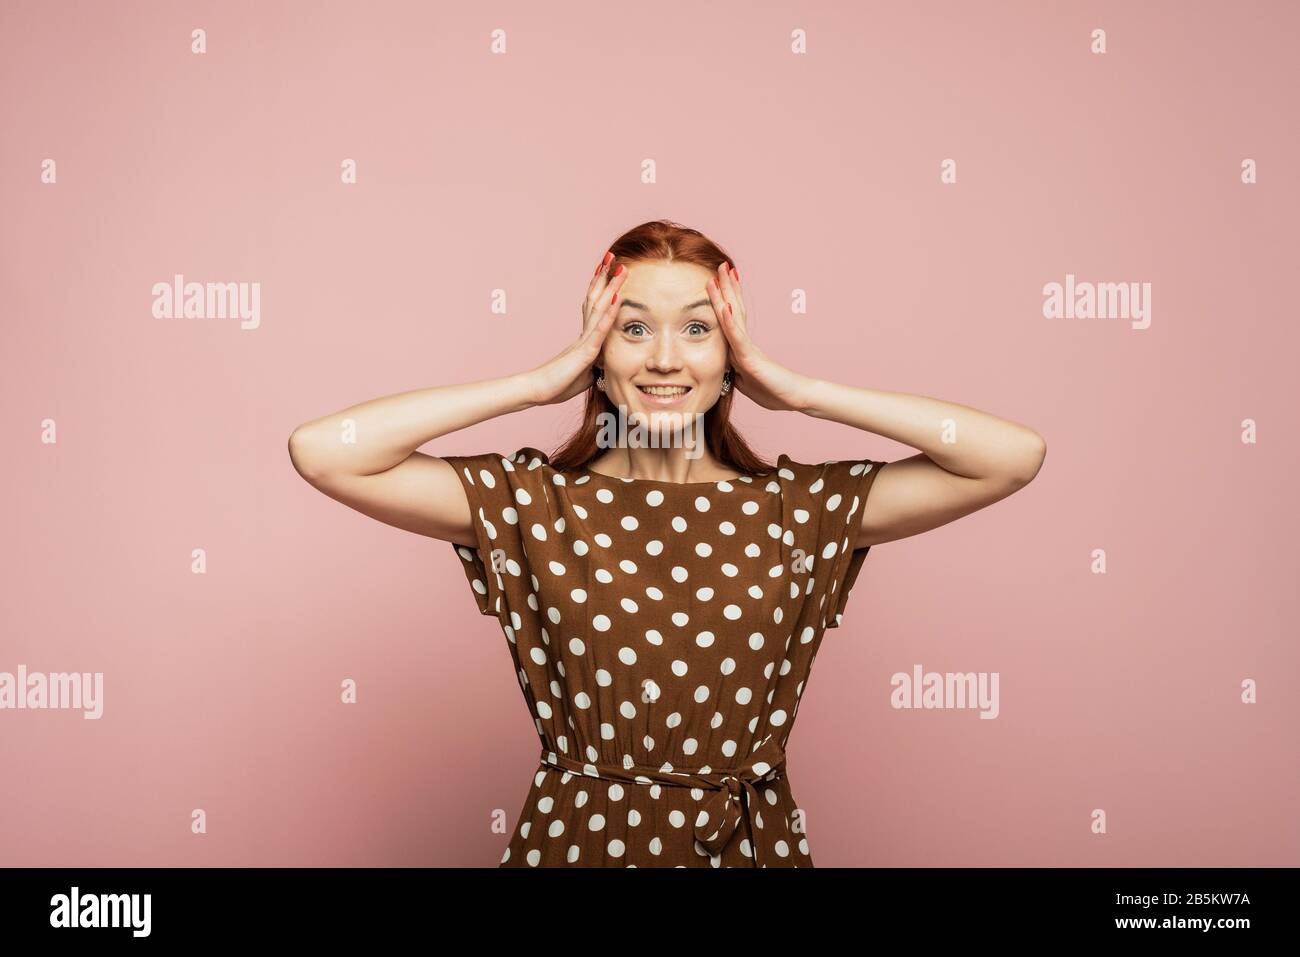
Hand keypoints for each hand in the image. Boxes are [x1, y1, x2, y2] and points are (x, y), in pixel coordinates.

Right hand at [525, 252, 627, 405]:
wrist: (538, 391)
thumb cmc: (559, 384)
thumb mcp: (584, 373)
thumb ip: (594, 364)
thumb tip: (604, 362)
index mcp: (584, 338)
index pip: (594, 307)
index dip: (601, 288)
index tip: (609, 270)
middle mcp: (584, 334)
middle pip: (596, 300)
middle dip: (606, 278)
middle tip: (613, 256)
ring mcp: (584, 341)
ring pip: (599, 309)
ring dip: (611, 287)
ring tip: (620, 267)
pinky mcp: (584, 352)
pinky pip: (599, 330)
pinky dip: (609, 314)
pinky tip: (616, 298)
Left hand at [705, 262, 815, 412]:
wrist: (794, 398)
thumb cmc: (772, 390)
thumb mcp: (744, 379)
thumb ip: (733, 368)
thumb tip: (722, 362)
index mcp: (742, 347)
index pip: (731, 317)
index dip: (725, 298)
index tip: (718, 279)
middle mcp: (745, 342)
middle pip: (733, 309)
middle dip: (727, 287)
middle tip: (722, 265)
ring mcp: (747, 348)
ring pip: (733, 317)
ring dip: (726, 294)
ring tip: (722, 273)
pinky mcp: (750, 359)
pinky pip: (737, 338)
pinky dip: (730, 322)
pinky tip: (725, 306)